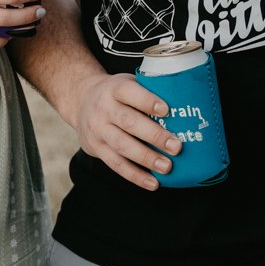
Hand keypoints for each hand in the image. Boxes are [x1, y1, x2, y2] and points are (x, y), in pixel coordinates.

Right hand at [73, 72, 180, 191]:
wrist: (80, 100)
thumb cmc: (116, 93)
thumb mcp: (126, 82)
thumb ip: (148, 91)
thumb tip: (184, 105)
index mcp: (114, 88)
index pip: (129, 92)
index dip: (147, 101)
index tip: (167, 109)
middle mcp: (103, 109)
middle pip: (128, 122)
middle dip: (154, 135)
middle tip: (176, 146)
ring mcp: (97, 130)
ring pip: (122, 146)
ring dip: (146, 158)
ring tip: (167, 167)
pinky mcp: (95, 149)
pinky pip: (116, 165)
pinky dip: (135, 175)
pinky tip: (152, 182)